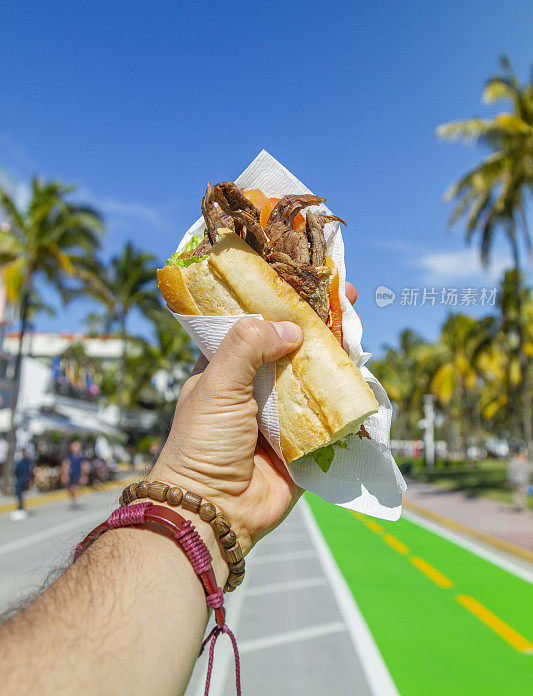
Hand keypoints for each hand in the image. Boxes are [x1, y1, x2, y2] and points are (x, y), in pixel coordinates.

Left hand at [151, 283, 357, 553]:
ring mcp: (282, 412)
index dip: (279, 301)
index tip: (305, 281)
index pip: (256, 323)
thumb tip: (290, 328)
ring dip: (335, 354)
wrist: (214, 510)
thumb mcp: (216, 384)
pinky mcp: (305, 440)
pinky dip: (345, 396)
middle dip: (318, 324)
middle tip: (345, 298)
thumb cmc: (202, 443)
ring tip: (357, 329)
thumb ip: (247, 346)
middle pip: (292, 346)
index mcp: (227, 367)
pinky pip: (330, 413)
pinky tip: (362, 373)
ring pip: (314, 375)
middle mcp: (255, 385)